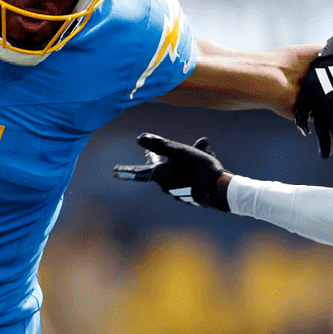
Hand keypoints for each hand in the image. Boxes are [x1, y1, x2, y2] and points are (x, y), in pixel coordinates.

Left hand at [113, 134, 229, 211]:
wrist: (219, 189)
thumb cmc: (197, 167)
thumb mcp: (177, 150)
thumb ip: (158, 144)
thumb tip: (139, 138)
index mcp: (160, 176)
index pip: (137, 173)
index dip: (125, 171)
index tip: (113, 172)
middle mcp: (166, 186)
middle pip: (158, 170)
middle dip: (156, 159)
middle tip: (149, 153)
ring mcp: (178, 192)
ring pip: (175, 172)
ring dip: (181, 162)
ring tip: (196, 152)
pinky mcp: (190, 195)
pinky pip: (186, 179)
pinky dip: (191, 170)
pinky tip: (204, 162)